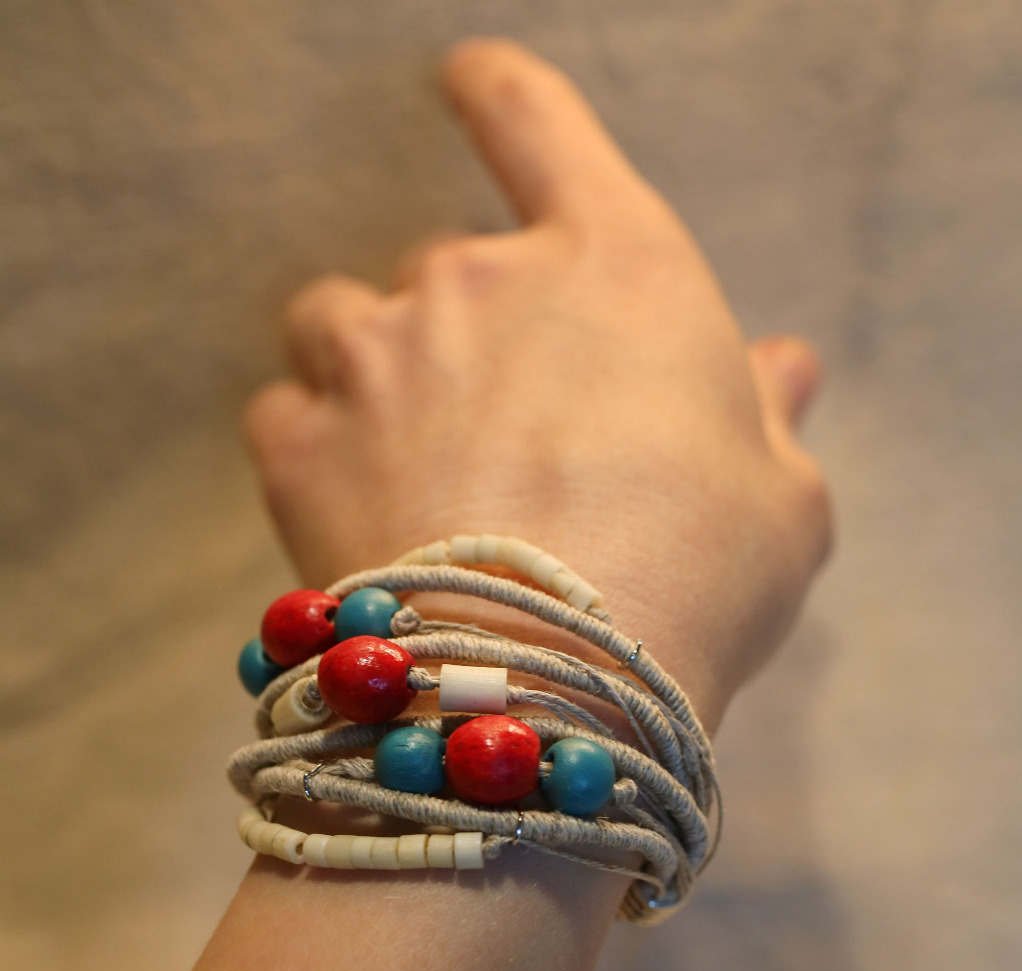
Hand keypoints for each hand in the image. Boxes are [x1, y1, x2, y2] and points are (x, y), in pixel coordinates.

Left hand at [243, 37, 831, 735]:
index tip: (469, 82)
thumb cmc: (696, 582)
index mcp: (613, 265)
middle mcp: (480, 281)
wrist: (547, 684)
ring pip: (345, 321)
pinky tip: (356, 506)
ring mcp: (379, 355)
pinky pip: (288, 413)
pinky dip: (317, 445)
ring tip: (415, 462)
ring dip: (375, 371)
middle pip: (450, 266)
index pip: (538, 122)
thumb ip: (768, 417)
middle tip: (514, 441)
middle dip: (475, 337)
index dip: (501, 95)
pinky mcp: (300, 442)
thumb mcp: (781, 501)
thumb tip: (779, 367)